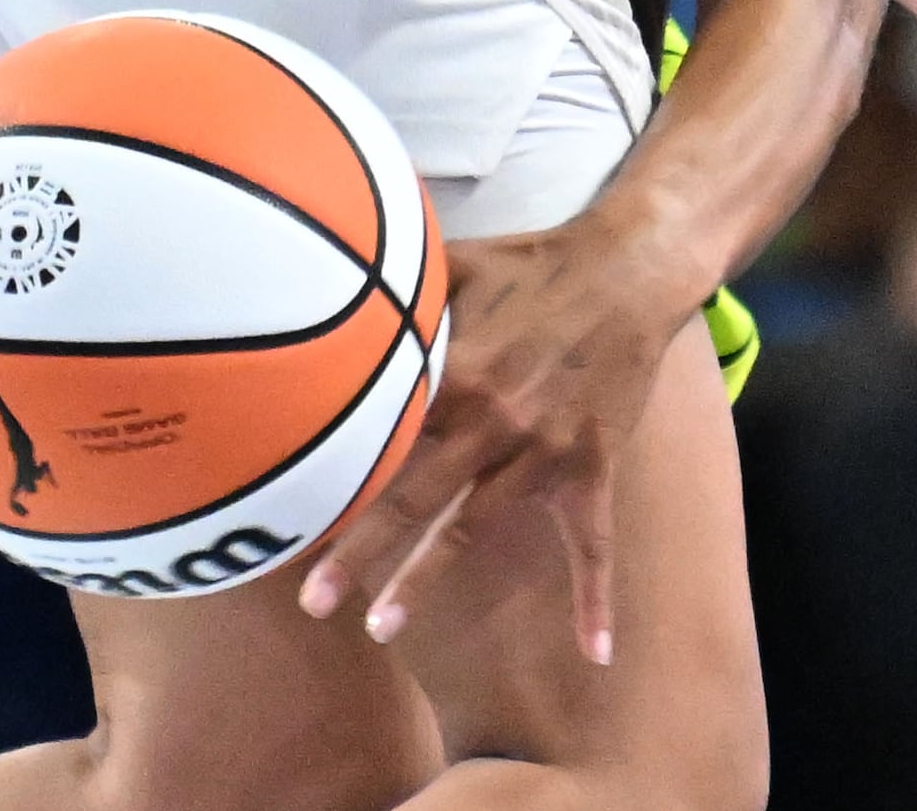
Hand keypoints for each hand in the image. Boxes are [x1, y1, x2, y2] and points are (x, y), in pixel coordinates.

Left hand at [294, 220, 675, 663]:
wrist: (629, 270)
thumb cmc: (535, 263)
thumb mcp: (458, 264)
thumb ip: (403, 284)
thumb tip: (339, 270)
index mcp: (455, 372)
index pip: (381, 435)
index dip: (335, 476)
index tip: (288, 517)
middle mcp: (491, 421)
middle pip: (412, 497)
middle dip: (359, 552)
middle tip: (311, 601)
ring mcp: (541, 453)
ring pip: (471, 528)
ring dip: (424, 580)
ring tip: (380, 627)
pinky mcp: (588, 468)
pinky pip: (595, 543)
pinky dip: (597, 598)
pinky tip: (596, 652)